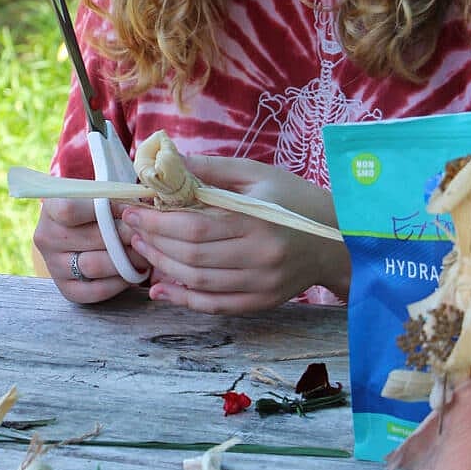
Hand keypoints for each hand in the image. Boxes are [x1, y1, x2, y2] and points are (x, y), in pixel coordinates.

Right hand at [33, 197, 150, 302]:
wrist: (76, 227)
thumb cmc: (94, 205)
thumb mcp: (100, 193)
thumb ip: (118, 198)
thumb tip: (146, 209)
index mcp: (52, 208)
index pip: (71, 210)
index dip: (106, 210)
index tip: (128, 211)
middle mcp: (47, 237)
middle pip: (92, 239)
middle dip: (127, 237)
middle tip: (149, 236)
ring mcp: (53, 265)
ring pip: (94, 266)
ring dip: (126, 261)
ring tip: (145, 254)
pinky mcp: (66, 288)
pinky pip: (95, 291)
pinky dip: (119, 283)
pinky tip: (132, 272)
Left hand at [120, 155, 350, 313]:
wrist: (339, 238)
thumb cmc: (295, 199)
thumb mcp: (258, 174)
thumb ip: (212, 169)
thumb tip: (168, 163)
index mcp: (259, 221)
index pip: (196, 226)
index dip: (158, 220)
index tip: (133, 209)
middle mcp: (260, 258)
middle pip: (193, 256)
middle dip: (155, 241)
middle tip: (131, 228)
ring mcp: (262, 285)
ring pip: (199, 282)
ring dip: (163, 267)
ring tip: (143, 249)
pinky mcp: (262, 302)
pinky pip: (215, 306)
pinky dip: (184, 299)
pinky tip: (161, 288)